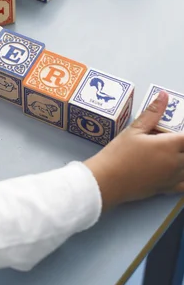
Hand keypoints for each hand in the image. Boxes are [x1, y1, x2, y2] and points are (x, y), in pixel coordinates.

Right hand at [85, 91, 183, 210]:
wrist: (107, 181)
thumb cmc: (119, 153)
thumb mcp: (134, 130)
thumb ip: (152, 113)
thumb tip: (164, 96)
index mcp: (169, 146)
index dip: (183, 133)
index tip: (177, 131)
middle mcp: (176, 163)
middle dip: (182, 144)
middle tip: (170, 138)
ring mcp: (173, 177)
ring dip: (183, 157)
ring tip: (169, 150)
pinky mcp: (166, 189)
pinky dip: (183, 175)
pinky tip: (176, 170)